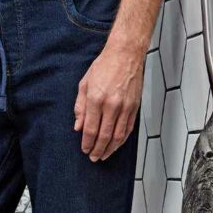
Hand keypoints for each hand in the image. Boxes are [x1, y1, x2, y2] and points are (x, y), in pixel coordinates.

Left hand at [74, 40, 143, 161]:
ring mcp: (125, 107)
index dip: (87, 143)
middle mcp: (111, 105)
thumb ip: (80, 107)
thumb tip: (78, 127)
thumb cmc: (104, 66)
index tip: (85, 149)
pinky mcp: (134, 107)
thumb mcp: (84, 84)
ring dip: (110, 148)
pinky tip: (116, 145)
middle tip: (93, 158)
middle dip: (98, 149)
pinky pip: (128, 129)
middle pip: (104, 135)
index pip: (90, 128)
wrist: (126, 54)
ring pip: (118, 135)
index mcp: (96, 99)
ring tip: (104, 156)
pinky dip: (122, 140)